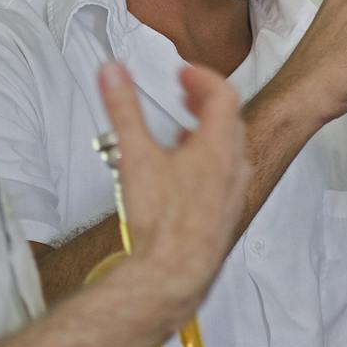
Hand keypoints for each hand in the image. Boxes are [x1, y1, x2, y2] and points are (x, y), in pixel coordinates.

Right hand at [97, 62, 246, 322]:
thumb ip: (123, 109)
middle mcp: (233, 168)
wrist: (175, 274)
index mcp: (218, 147)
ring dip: (209, 134)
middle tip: (185, 95)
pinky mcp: (225, 216)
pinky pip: (226, 178)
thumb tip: (113, 71)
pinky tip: (183, 178)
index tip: (184, 73)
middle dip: (206, 102)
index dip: (204, 78)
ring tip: (183, 134)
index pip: (224, 95)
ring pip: (231, 152)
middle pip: (230, 121)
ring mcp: (233, 194)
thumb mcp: (135, 155)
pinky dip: (209, 163)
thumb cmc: (162, 220)